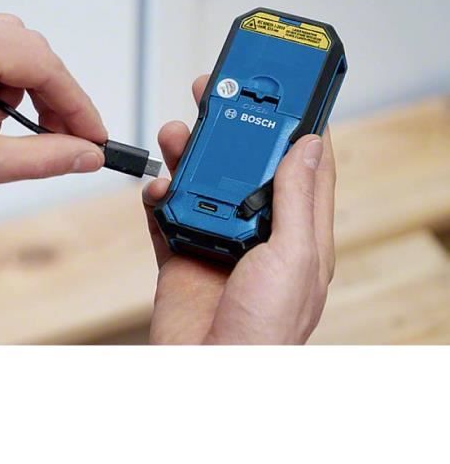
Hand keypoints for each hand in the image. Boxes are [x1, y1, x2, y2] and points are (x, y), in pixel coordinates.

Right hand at [143, 74, 335, 343]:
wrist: (206, 371)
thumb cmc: (264, 331)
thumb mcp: (294, 257)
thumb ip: (297, 199)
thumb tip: (309, 146)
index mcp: (297, 232)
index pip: (302, 167)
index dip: (294, 126)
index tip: (282, 91)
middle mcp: (256, 231)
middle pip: (242, 165)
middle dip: (228, 127)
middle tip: (213, 94)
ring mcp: (216, 240)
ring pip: (200, 181)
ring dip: (185, 155)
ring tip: (174, 134)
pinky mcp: (181, 252)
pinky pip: (165, 212)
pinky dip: (156, 194)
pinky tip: (155, 189)